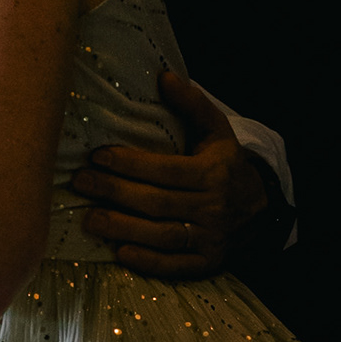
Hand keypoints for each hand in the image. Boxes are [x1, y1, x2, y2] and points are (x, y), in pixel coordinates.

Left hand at [71, 69, 269, 277]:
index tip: (97, 156)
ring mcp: (211, 238)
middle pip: (158, 202)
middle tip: (80, 182)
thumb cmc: (224, 163)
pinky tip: (120, 253)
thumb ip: (191, 104)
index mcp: (213, 173)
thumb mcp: (216, 130)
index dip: (131, 164)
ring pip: (163, 235)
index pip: (166, 170)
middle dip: (116, 192)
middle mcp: (213, 207)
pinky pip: (176, 266)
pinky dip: (148, 261)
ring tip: (89, 219)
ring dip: (123, 228)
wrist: (260, 208)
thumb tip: (163, 76)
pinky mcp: (207, 263)